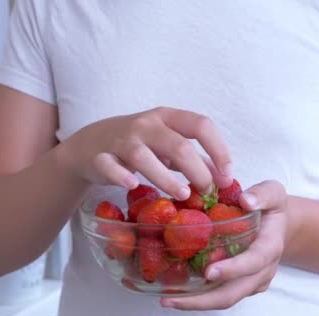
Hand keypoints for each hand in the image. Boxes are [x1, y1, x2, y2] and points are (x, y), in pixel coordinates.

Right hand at [60, 107, 233, 198]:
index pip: (201, 125)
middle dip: (197, 170)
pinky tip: (133, 185)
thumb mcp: (168, 145)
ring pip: (144, 156)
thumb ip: (195, 159)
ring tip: (182, 194)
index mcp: (167, 117)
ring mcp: (121, 140)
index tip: (228, 174)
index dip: (219, 148)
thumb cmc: (139, 144)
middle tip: (207, 192)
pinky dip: (121, 175)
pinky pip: (110, 166)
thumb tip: (223, 178)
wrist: (91, 144)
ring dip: (165, 177)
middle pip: (177, 144)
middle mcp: (145, 125)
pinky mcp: (101, 157)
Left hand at [160, 180, 287, 309]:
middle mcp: (262, 270)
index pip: (253, 262)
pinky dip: (199, 296)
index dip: (232, 270)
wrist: (278, 224)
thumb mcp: (272, 192)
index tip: (209, 273)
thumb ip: (262, 195)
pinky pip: (220, 295)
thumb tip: (246, 200)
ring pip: (224, 299)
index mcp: (269, 247)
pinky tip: (175, 293)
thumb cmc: (270, 206)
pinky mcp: (241, 285)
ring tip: (166, 300)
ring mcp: (251, 281)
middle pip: (233, 293)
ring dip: (196, 303)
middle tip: (171, 299)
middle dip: (203, 301)